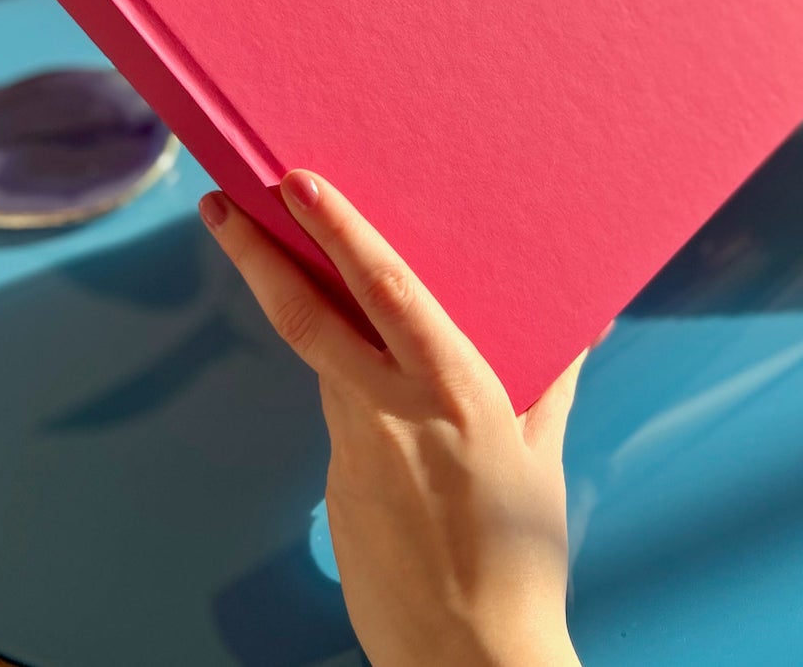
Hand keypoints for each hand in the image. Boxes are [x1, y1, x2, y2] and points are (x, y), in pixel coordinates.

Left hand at [199, 172, 585, 666]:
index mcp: (453, 388)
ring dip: (301, 309)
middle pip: (306, 315)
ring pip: (322, 361)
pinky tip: (371, 392)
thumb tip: (586, 325)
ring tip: (292, 265)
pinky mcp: (335, 490)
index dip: (336, 229)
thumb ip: (550, 383)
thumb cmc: (520, 554)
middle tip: (216, 204)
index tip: (296, 183)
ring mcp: (352, 452)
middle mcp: (391, 410)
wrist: (469, 657)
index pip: (383, 287)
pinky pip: (340, 415)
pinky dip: (346, 385)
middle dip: (255, 253)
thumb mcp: (540, 456)